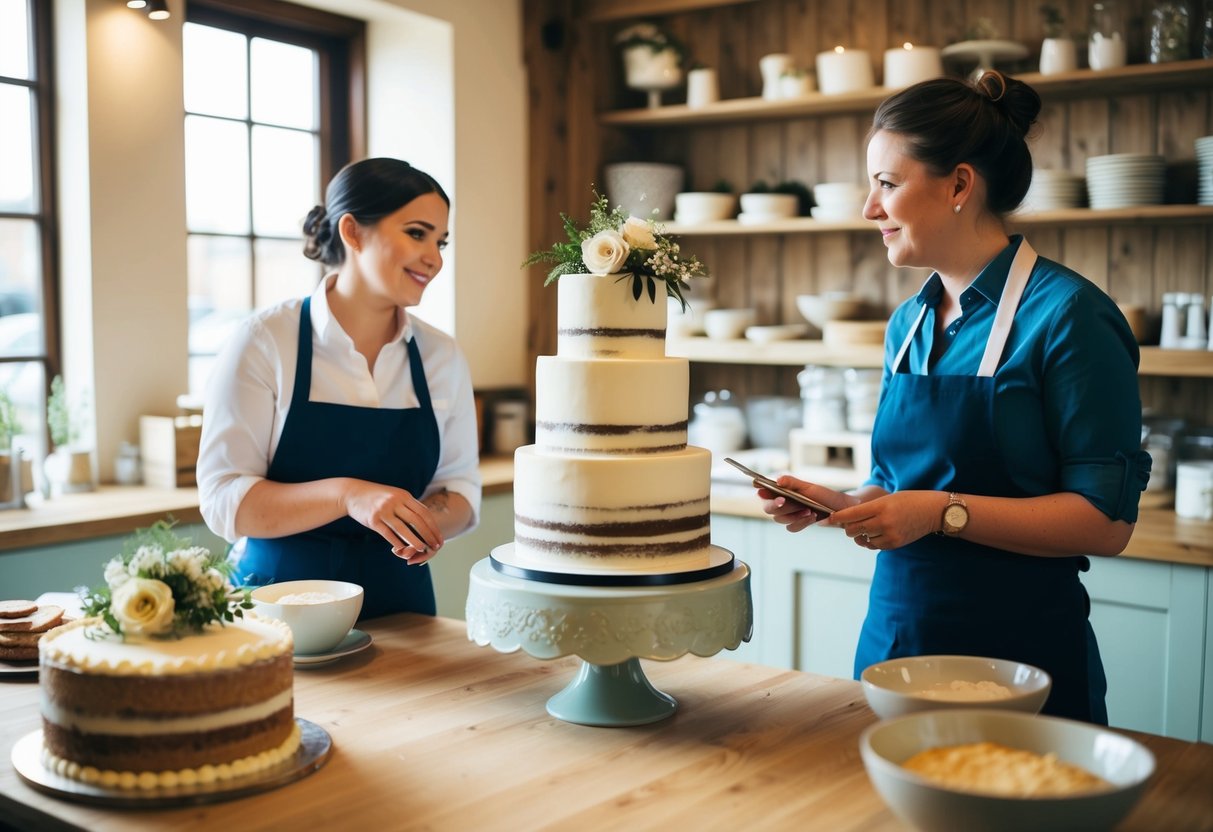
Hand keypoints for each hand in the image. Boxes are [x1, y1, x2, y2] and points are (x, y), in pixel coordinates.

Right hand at [343, 481, 444, 563]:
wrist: (352, 492)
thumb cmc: (377, 497)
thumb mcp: (394, 495)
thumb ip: (408, 505)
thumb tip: (423, 518)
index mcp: (404, 495)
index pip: (424, 512)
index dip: (433, 526)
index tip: (439, 538)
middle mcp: (395, 501)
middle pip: (416, 520)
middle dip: (428, 534)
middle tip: (435, 546)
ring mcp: (384, 510)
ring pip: (403, 528)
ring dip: (414, 540)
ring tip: (423, 549)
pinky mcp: (373, 519)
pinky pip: (387, 534)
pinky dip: (396, 542)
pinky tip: (402, 550)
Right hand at [758, 475, 854, 532]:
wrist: (841, 510)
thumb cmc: (825, 496)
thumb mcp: (809, 487)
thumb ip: (792, 483)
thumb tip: (778, 480)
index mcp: (784, 492)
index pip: (766, 492)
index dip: (761, 491)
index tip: (761, 491)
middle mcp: (784, 504)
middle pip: (768, 509)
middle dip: (776, 505)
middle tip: (783, 500)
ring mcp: (790, 515)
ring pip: (780, 519)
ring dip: (793, 514)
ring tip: (807, 509)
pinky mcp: (798, 524)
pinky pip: (792, 528)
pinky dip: (801, 522)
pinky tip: (812, 517)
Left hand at [823, 490, 942, 549]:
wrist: (933, 511)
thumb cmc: (909, 500)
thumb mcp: (886, 499)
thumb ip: (867, 509)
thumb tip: (846, 520)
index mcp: (880, 506)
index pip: (850, 515)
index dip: (836, 518)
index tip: (827, 519)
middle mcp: (884, 521)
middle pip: (853, 530)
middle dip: (847, 527)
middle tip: (847, 523)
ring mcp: (890, 535)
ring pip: (862, 539)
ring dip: (860, 534)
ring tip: (867, 526)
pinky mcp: (895, 544)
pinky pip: (873, 545)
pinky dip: (870, 540)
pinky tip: (875, 533)